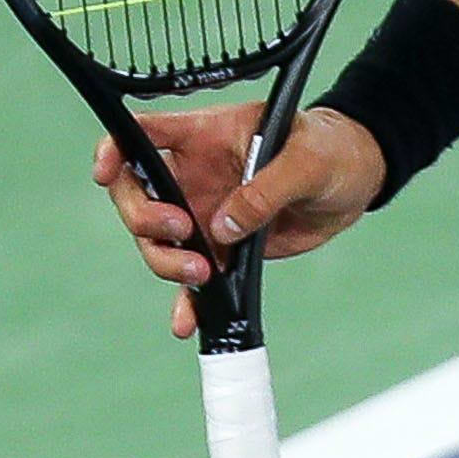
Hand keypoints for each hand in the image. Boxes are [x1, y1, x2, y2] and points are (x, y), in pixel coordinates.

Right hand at [93, 104, 386, 340]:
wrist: (352, 182)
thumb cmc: (328, 149)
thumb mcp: (306, 160)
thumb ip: (264, 189)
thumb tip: (222, 228)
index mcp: (204, 136)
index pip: (143, 134)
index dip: (115, 149)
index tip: (107, 172)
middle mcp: (192, 176)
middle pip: (137, 196)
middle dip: (144, 218)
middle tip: (180, 230)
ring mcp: (202, 215)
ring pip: (158, 243)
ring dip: (166, 263)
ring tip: (203, 273)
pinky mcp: (221, 250)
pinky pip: (192, 281)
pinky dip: (186, 303)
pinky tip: (186, 323)